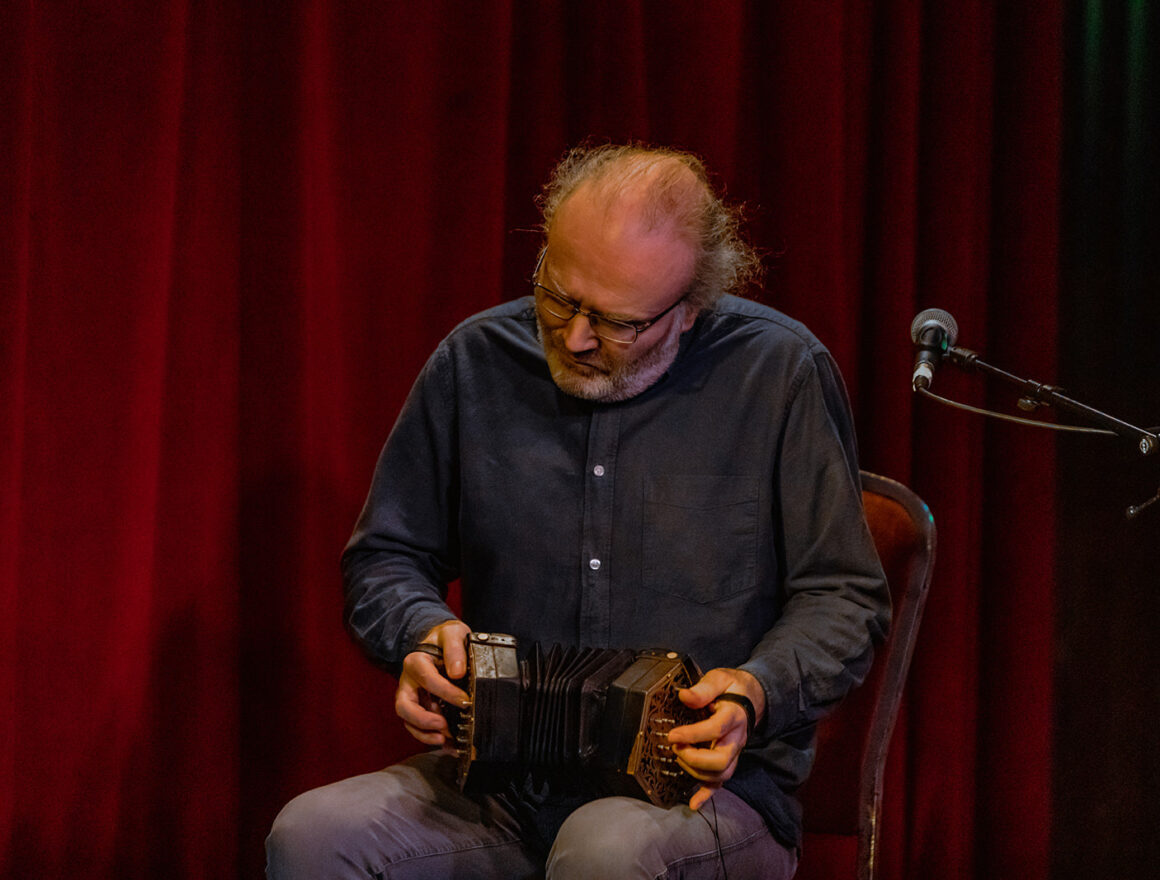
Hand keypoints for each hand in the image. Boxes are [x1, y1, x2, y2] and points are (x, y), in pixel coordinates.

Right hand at [395, 619, 471, 746]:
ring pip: (408, 720)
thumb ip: (454, 649)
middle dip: (423, 720)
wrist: (441, 641)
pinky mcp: (418, 708)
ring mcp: (411, 697)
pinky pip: (418, 727)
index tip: (465, 700)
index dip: (446, 692)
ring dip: (424, 733)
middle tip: (443, 726)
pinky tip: (448, 745)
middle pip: (404, 706)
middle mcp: (409, 682)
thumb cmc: (446, 638)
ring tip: (444, 739)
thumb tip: (457, 672)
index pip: (427, 679)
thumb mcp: (453, 634)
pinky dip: (430, 738)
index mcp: (416, 661)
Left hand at [667, 667, 765, 810]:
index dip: (692, 735)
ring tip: (679, 757)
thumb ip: (703, 688)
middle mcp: (736, 739)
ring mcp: (734, 752)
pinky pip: (720, 782)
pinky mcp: (729, 760)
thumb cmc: (732, 687)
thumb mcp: (719, 678)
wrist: (751, 697)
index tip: (672, 735)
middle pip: (721, 760)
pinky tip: (694, 804)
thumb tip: (683, 696)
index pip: (716, 729)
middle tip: (675, 748)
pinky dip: (707, 794)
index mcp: (734, 716)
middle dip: (694, 758)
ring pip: (721, 774)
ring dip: (696, 772)